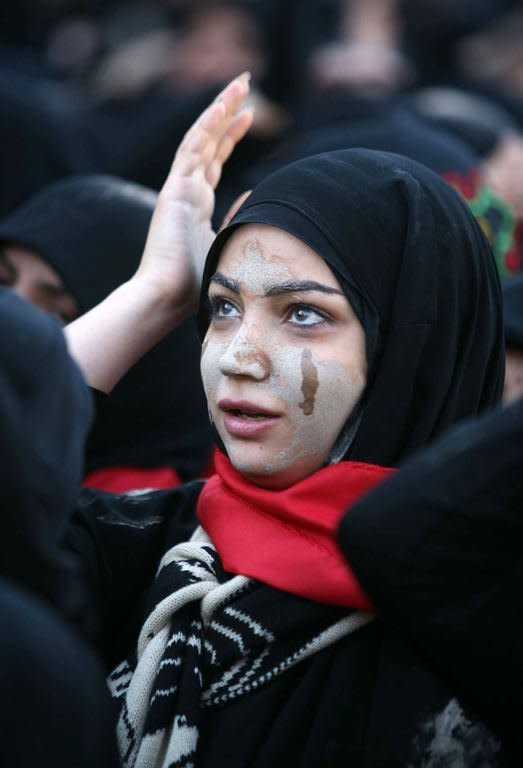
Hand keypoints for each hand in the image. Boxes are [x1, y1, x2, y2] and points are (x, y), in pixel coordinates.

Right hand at [135, 72, 252, 316]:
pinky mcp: (174, 191)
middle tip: (245, 86)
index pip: (214, 162)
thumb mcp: (224, 243)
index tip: (248, 116)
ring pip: (201, 139)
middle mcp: (186, 192)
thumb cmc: (195, 283)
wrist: (167, 297)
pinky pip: (192, 150)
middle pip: (208, 143)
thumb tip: (252, 195)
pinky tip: (222, 106)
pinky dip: (207, 127)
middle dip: (227, 114)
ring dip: (220, 110)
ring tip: (241, 84)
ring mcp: (178, 189)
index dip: (230, 137)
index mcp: (196, 206)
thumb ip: (236, 217)